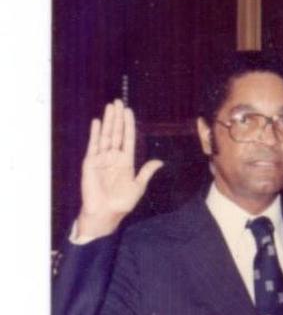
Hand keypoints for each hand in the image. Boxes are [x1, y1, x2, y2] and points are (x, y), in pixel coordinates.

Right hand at [75, 100, 162, 239]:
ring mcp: (101, 158)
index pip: (128, 138)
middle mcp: (113, 157)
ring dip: (108, 121)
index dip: (129, 124)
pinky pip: (93, 145)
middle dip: (118, 117)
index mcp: (126, 162)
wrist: (105, 213)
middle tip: (118, 101)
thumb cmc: (121, 203)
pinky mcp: (91, 163)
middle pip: (116, 133)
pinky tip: (97, 122)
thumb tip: (160, 161)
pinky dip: (95, 133)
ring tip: (110, 106)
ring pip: (106, 135)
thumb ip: (147, 172)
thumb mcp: (138, 186)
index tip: (129, 111)